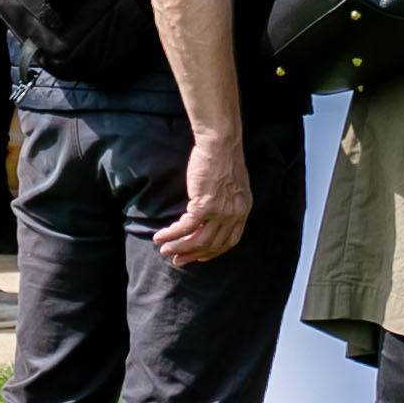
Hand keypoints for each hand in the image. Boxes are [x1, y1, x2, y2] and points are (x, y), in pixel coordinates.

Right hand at [160, 127, 255, 265]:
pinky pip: (185, 227)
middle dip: (193, 254)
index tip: (200, 256)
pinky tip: (160, 237)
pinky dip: (172, 234)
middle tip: (178, 260)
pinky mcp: (204, 205)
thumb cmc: (223, 157)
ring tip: (165, 251)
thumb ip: (227, 201)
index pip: (230, 240)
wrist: (221, 142)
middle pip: (213, 244)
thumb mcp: (233, 184)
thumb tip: (212, 213)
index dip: (214, 251)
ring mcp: (221, 211)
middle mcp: (234, 214)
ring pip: (198, 240)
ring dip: (179, 248)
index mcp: (243, 209)